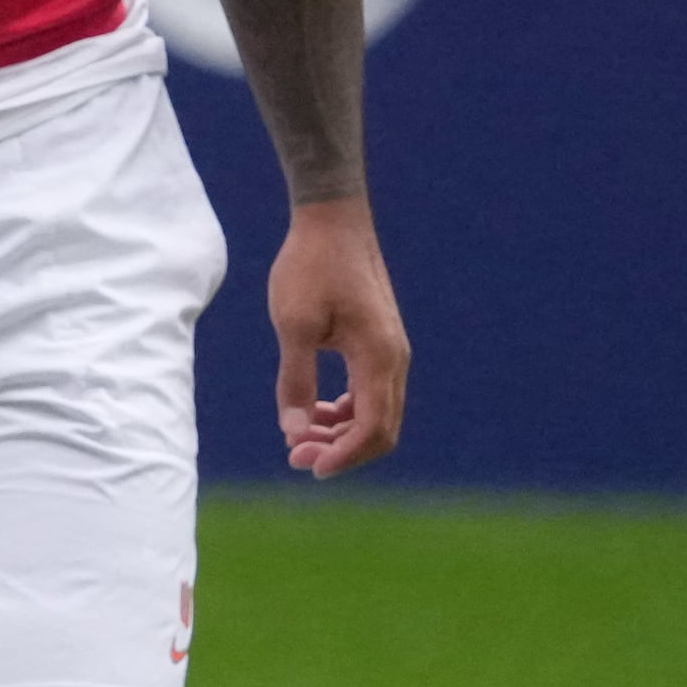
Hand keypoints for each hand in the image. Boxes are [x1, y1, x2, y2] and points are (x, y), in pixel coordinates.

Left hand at [272, 198, 409, 478]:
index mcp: (378, 355)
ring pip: (376, 413)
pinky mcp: (379, 343)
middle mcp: (393, 358)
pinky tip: (315, 413)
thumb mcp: (293, 325)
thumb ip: (295, 381)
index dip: (343, 456)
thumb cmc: (310, 266)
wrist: (332, 221)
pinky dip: (346, 412)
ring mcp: (390, 351)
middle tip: (294, 456)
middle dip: (341, 450)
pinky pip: (371, 393)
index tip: (307, 465)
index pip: (373, 427)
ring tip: (298, 437)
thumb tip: (294, 433)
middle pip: (381, 429)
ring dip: (342, 434)